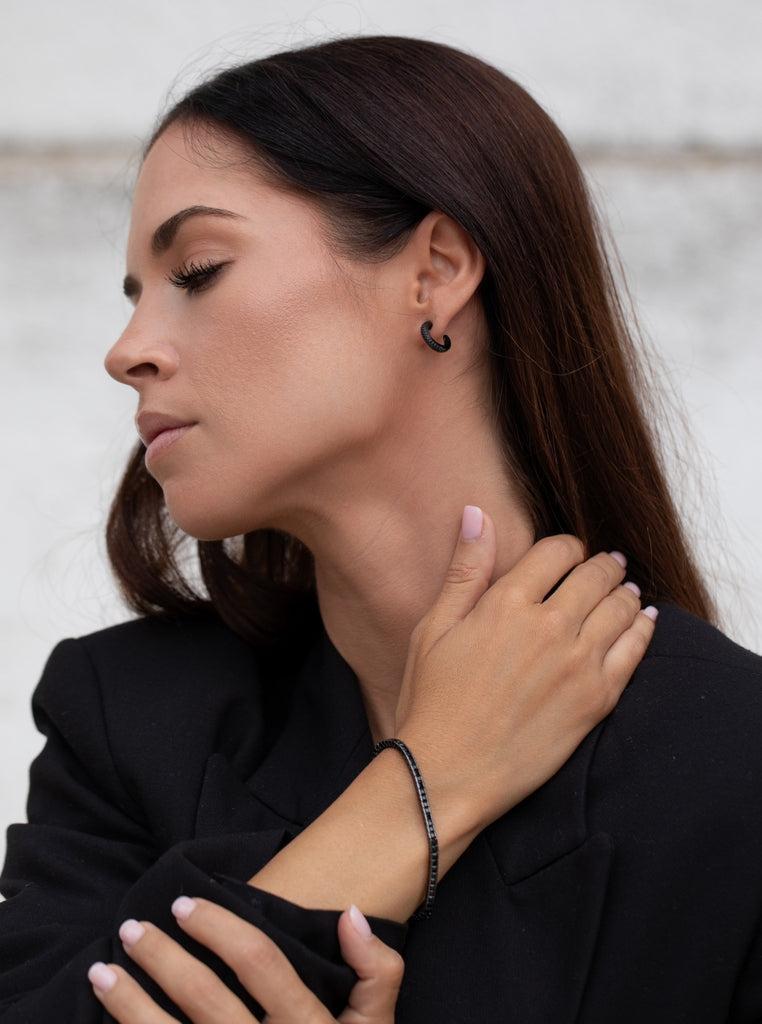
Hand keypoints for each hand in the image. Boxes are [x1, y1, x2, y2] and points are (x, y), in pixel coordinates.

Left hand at [87, 897, 403, 1022]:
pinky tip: (108, 1022)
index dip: (220, 927)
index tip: (186, 904)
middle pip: (204, 996)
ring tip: (102, 970)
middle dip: (162, 956)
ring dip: (129, 1002)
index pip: (259, 962)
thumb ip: (378, 972)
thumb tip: (351, 914)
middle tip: (133, 927)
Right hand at [394, 512, 656, 835]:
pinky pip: (636, 650)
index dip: (566, 546)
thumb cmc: (432, 703)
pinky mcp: (596, 699)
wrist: (447, 774)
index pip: (557, 551)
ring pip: (620, 607)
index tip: (567, 554)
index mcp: (506, 604)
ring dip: (624, 591)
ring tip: (624, 590)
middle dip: (602, 565)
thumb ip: (464, 570)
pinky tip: (643, 620)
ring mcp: (577, 663)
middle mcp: (548, 627)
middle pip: (595, 575)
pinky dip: (643, 628)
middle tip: (607, 565)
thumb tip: (476, 513)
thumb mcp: (434, 628)